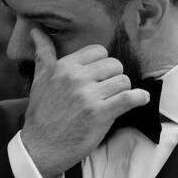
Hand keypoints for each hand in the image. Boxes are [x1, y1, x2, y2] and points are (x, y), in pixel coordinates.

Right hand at [19, 29, 150, 177]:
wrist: (40, 147)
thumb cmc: (41, 113)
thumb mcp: (39, 78)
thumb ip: (43, 52)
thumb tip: (36, 29)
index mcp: (64, 66)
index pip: (98, 51)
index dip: (102, 64)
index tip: (99, 76)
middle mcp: (77, 77)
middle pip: (114, 64)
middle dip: (113, 78)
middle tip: (107, 91)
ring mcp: (88, 96)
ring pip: (123, 80)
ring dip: (122, 91)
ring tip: (115, 99)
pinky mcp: (99, 114)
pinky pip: (128, 98)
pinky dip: (139, 98)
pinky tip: (141, 99)